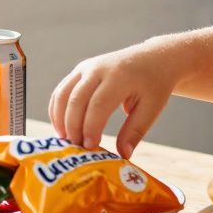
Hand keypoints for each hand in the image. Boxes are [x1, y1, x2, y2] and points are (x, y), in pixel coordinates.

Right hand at [48, 42, 178, 157]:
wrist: (154, 57)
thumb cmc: (154, 84)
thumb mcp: (152, 108)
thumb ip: (135, 131)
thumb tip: (122, 155)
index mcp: (119, 77)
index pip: (98, 104)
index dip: (90, 127)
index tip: (90, 146)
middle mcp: (99, 68)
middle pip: (76, 99)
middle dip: (73, 127)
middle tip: (77, 148)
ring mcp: (86, 67)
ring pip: (63, 94)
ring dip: (60, 119)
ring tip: (68, 141)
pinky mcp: (80, 70)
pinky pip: (62, 91)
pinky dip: (57, 110)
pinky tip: (63, 128)